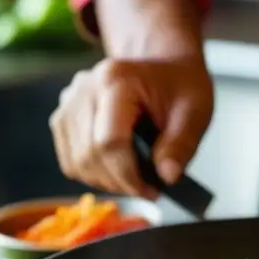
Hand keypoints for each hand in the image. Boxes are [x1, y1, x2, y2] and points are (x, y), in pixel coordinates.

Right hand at [49, 55, 213, 196]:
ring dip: (106, 182)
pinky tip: (118, 169)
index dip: (129, 175)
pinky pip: (70, 160)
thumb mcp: (194, 112)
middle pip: (89, 155)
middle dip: (119, 182)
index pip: (110, 142)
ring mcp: (69, 102)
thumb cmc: (179, 87)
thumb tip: (167, 176)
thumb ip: (181, 144)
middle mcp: (85, 87)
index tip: (152, 191)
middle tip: (147, 189)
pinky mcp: (63, 117)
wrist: (163, 67)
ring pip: (76, 162)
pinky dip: (93, 174)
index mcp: (117, 80)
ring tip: (135, 179)